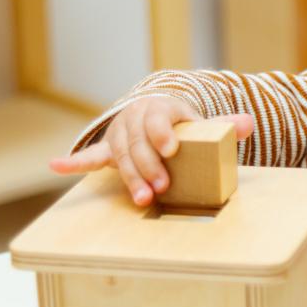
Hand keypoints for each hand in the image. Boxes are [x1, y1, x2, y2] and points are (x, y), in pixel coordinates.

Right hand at [48, 95, 254, 205]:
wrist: (156, 112)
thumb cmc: (183, 123)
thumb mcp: (203, 121)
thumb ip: (226, 125)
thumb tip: (250, 124)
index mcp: (161, 109)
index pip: (161, 119)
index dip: (165, 133)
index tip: (171, 148)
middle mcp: (136, 118)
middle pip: (140, 144)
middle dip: (150, 166)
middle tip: (162, 187)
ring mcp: (120, 134)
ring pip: (121, 157)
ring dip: (130, 177)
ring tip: (142, 197)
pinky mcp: (108, 149)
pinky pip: (90, 156)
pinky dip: (73, 162)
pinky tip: (56, 165)